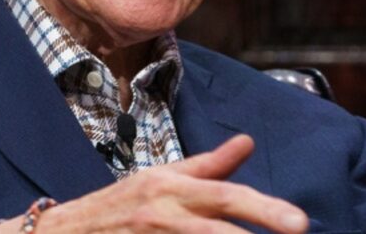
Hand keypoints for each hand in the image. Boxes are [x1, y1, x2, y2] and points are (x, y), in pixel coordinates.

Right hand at [0, 134, 308, 232]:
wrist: (64, 233)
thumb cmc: (120, 206)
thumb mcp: (161, 178)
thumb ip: (207, 166)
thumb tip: (248, 141)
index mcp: (170, 188)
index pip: (226, 196)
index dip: (264, 209)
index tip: (301, 223)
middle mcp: (162, 216)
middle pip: (216, 233)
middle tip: (299, 232)